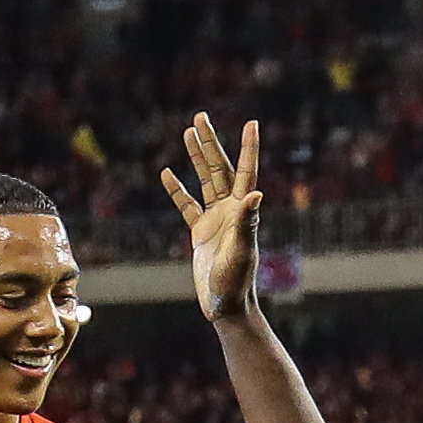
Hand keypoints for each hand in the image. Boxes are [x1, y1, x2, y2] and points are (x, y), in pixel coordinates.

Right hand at [162, 114, 266, 322]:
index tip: (252, 123)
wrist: (225, 305)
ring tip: (188, 132)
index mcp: (243, 211)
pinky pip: (187, 205)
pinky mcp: (200, 232)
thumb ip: (246, 222)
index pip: (246, 172)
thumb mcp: (241, 251)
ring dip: (197, 157)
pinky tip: (167, 172)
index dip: (249, 147)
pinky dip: (177, 189)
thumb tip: (256, 194)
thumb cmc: (236, 282)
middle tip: (201, 116)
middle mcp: (231, 210)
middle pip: (220, 168)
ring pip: (204, 180)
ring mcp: (215, 219)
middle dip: (211, 142)